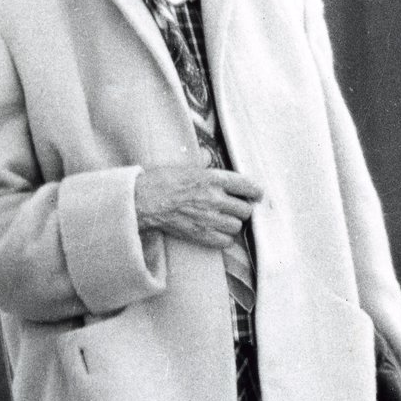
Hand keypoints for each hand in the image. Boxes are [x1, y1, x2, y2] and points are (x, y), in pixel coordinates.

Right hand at [135, 165, 263, 247]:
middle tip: (235, 209)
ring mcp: (209, 218)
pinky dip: (224, 239)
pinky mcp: (201, 234)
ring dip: (233, 224)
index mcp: (213, 178)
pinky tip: (217, 233)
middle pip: (246, 209)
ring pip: (237, 226)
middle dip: (242, 209)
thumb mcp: (185, 166)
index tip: (257, 195)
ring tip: (224, 221)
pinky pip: (226, 241)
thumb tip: (209, 158)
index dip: (255, 191)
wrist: (143, 200)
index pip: (247, 185)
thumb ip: (203, 164)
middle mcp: (215, 198)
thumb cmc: (161, 181)